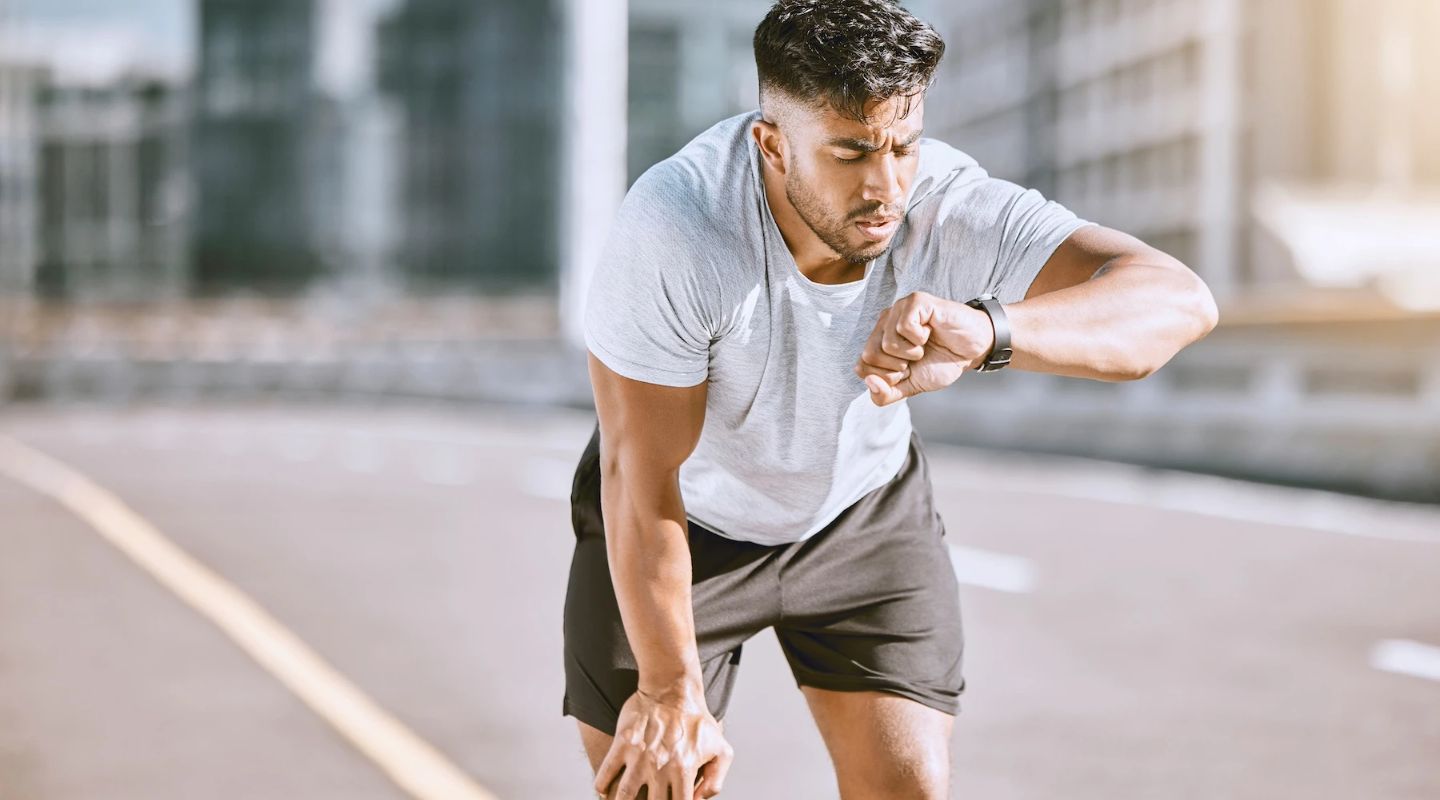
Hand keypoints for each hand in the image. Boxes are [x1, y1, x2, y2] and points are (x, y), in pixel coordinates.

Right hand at [594, 684, 733, 798]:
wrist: (673, 688)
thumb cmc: (697, 720)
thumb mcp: (721, 750)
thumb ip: (715, 781)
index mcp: (683, 771)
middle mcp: (660, 768)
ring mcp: (639, 757)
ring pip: (624, 795)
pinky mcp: (623, 743)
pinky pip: (606, 772)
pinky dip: (602, 786)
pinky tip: (604, 792)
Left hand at [854, 291, 995, 406]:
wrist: (973, 350)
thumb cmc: (942, 362)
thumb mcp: (910, 387)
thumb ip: (886, 394)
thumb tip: (870, 382)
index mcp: (878, 340)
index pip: (861, 366)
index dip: (887, 377)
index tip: (908, 370)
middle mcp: (884, 321)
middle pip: (869, 354)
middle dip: (897, 367)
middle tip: (916, 358)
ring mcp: (899, 308)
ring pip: (886, 343)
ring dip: (912, 353)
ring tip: (924, 345)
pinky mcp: (916, 300)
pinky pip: (904, 326)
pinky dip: (920, 338)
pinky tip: (930, 332)